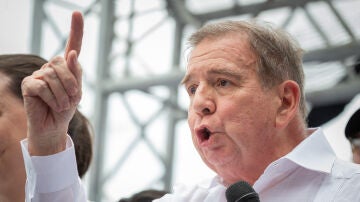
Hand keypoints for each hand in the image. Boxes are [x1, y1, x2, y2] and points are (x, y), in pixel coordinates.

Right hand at [21, 11, 83, 155]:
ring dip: (63, 94)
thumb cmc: (66, 108)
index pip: (73, 45)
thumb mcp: (77, 92)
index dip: (76, 30)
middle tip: (72, 98)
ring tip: (62, 105)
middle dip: (71, 82)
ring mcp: (39, 74)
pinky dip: (52, 98)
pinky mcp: (28, 84)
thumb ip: (75, 73)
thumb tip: (70, 54)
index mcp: (67, 67)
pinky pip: (42, 86)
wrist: (54, 126)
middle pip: (62, 61)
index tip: (78, 13)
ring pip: (53, 75)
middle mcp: (52, 67)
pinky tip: (52, 104)